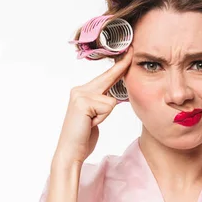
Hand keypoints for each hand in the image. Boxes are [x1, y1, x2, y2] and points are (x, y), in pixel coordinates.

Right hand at [53, 46, 132, 167]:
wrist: (70, 151)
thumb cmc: (83, 135)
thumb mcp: (95, 115)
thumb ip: (102, 102)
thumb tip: (115, 96)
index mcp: (82, 91)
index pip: (105, 77)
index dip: (118, 66)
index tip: (129, 53)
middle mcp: (79, 90)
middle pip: (108, 79)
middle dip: (121, 68)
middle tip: (132, 50)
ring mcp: (80, 95)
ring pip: (110, 100)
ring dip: (105, 115)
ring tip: (92, 123)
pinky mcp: (82, 103)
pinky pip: (107, 107)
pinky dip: (103, 118)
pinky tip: (90, 124)